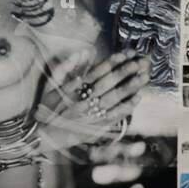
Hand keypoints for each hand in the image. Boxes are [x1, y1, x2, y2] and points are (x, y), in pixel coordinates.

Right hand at [35, 50, 149, 149]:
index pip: (96, 72)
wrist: (44, 134)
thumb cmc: (47, 108)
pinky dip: (127, 106)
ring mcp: (91, 114)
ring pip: (114, 97)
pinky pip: (115, 115)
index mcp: (72, 89)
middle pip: (108, 83)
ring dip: (130, 86)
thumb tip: (80, 53)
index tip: (125, 55)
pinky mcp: (96, 127)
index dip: (112, 62)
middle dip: (126, 71)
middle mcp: (83, 100)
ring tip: (144, 76)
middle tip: (141, 62)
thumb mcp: (49, 85)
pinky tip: (138, 97)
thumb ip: (63, 68)